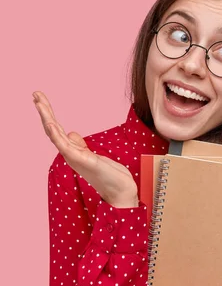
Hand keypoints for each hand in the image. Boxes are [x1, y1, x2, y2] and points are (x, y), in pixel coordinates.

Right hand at [33, 91, 137, 207]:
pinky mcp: (83, 161)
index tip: (41, 100)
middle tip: (35, 94)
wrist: (121, 191)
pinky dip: (57, 135)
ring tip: (39, 103)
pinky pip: (66, 146)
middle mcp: (71, 154)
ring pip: (56, 135)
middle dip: (44, 112)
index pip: (57, 130)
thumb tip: (71, 133)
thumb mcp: (94, 155)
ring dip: (47, 118)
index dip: (49, 115)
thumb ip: (81, 145)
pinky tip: (51, 124)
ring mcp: (75, 158)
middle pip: (53, 130)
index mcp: (74, 151)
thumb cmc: (109, 174)